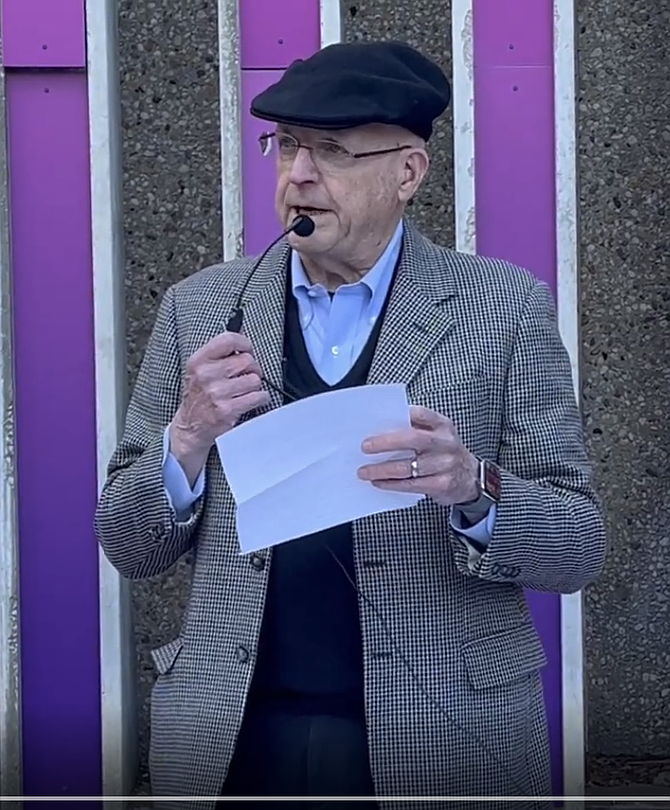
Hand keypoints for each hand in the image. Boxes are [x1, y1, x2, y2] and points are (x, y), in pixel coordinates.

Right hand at [169, 333, 270, 482]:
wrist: (189, 428)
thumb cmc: (199, 397)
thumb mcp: (199, 371)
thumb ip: (219, 355)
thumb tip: (243, 340)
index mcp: (198, 361)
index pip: (228, 340)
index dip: (244, 343)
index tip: (247, 350)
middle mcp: (205, 375)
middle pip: (247, 360)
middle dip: (252, 368)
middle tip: (247, 376)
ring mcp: (216, 393)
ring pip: (254, 379)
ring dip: (255, 386)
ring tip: (245, 391)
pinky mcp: (228, 410)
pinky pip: (258, 397)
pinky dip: (261, 398)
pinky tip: (252, 401)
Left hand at [357, 405, 479, 507]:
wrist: (470, 478)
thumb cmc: (445, 453)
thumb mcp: (438, 435)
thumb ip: (416, 428)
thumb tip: (380, 429)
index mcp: (442, 426)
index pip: (422, 414)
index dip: (402, 414)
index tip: (380, 418)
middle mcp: (445, 443)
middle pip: (414, 439)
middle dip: (386, 443)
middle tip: (365, 446)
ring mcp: (444, 464)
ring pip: (409, 466)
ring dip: (383, 469)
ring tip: (364, 471)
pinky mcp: (441, 484)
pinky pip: (412, 485)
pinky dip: (392, 484)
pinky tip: (379, 483)